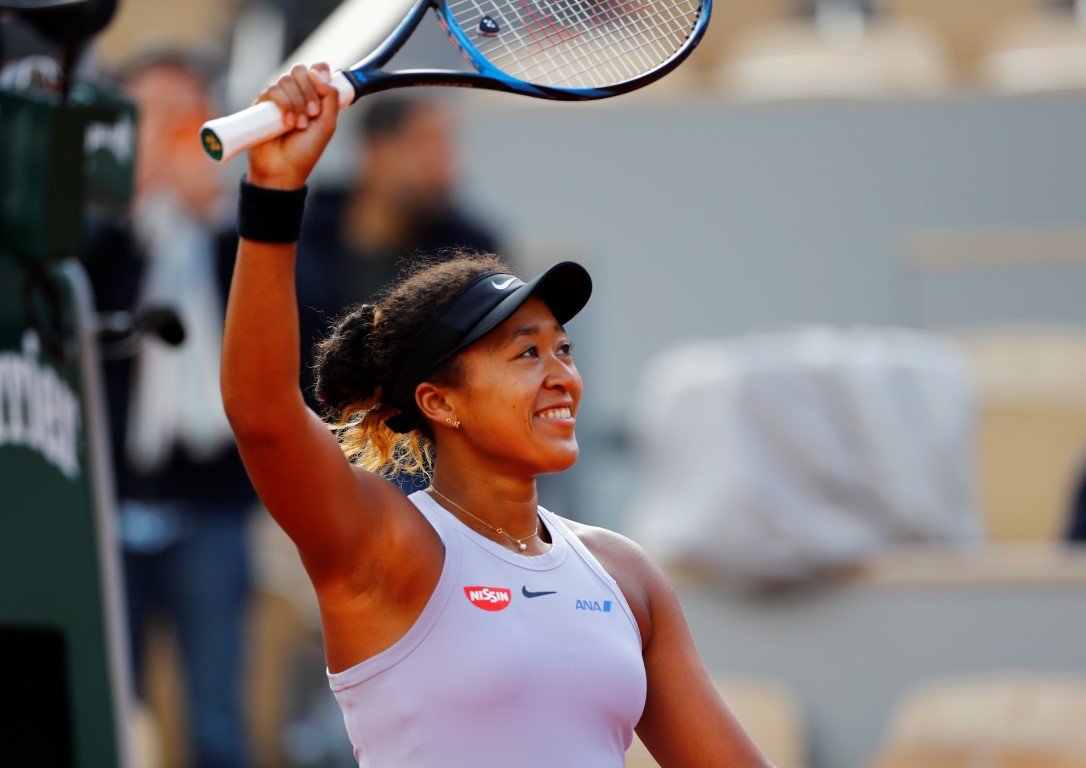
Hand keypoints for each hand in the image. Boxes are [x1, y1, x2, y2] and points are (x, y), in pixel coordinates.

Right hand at [247, 63, 339, 190]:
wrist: (283, 169)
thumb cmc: (306, 151)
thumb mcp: (327, 125)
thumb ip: (331, 97)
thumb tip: (317, 72)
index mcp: (314, 97)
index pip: (315, 69)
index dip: (319, 70)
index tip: (323, 84)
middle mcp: (295, 95)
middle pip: (300, 70)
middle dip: (309, 90)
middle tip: (313, 114)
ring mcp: (278, 99)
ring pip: (286, 80)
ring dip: (297, 102)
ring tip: (299, 125)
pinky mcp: (262, 105)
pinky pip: (272, 91)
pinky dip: (284, 104)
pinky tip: (287, 123)